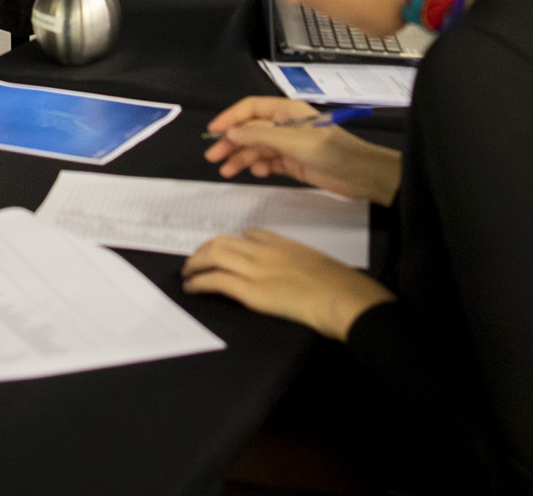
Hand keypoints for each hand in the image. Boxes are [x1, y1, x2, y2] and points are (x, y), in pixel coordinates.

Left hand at [182, 228, 392, 340]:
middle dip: (204, 250)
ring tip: (187, 273)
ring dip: (195, 264)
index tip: (224, 251)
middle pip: (224, 241)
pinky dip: (199, 281)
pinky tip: (191, 287)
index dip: (233, 243)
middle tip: (195, 261)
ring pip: (213, 255)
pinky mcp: (252, 291)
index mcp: (284, 243)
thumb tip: (294, 273)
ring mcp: (257, 269)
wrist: (345, 298)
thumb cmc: (341, 287)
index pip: (251, 234)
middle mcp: (266, 251)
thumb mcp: (320, 263)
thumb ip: (300, 262)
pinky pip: (216, 280)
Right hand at [202, 95, 402, 204]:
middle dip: (231, 141)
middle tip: (213, 157)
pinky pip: (269, 162)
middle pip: (251, 130)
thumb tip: (232, 132)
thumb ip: (259, 134)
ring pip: (257, 148)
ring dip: (242, 157)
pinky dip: (259, 167)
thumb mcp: (291, 140)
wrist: (360, 174)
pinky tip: (255, 172)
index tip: (213, 131)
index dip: (231, 117)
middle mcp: (285, 125)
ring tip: (227, 171)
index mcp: (286, 111)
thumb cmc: (329, 151)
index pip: (251, 109)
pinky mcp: (294, 163)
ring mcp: (289, 145)